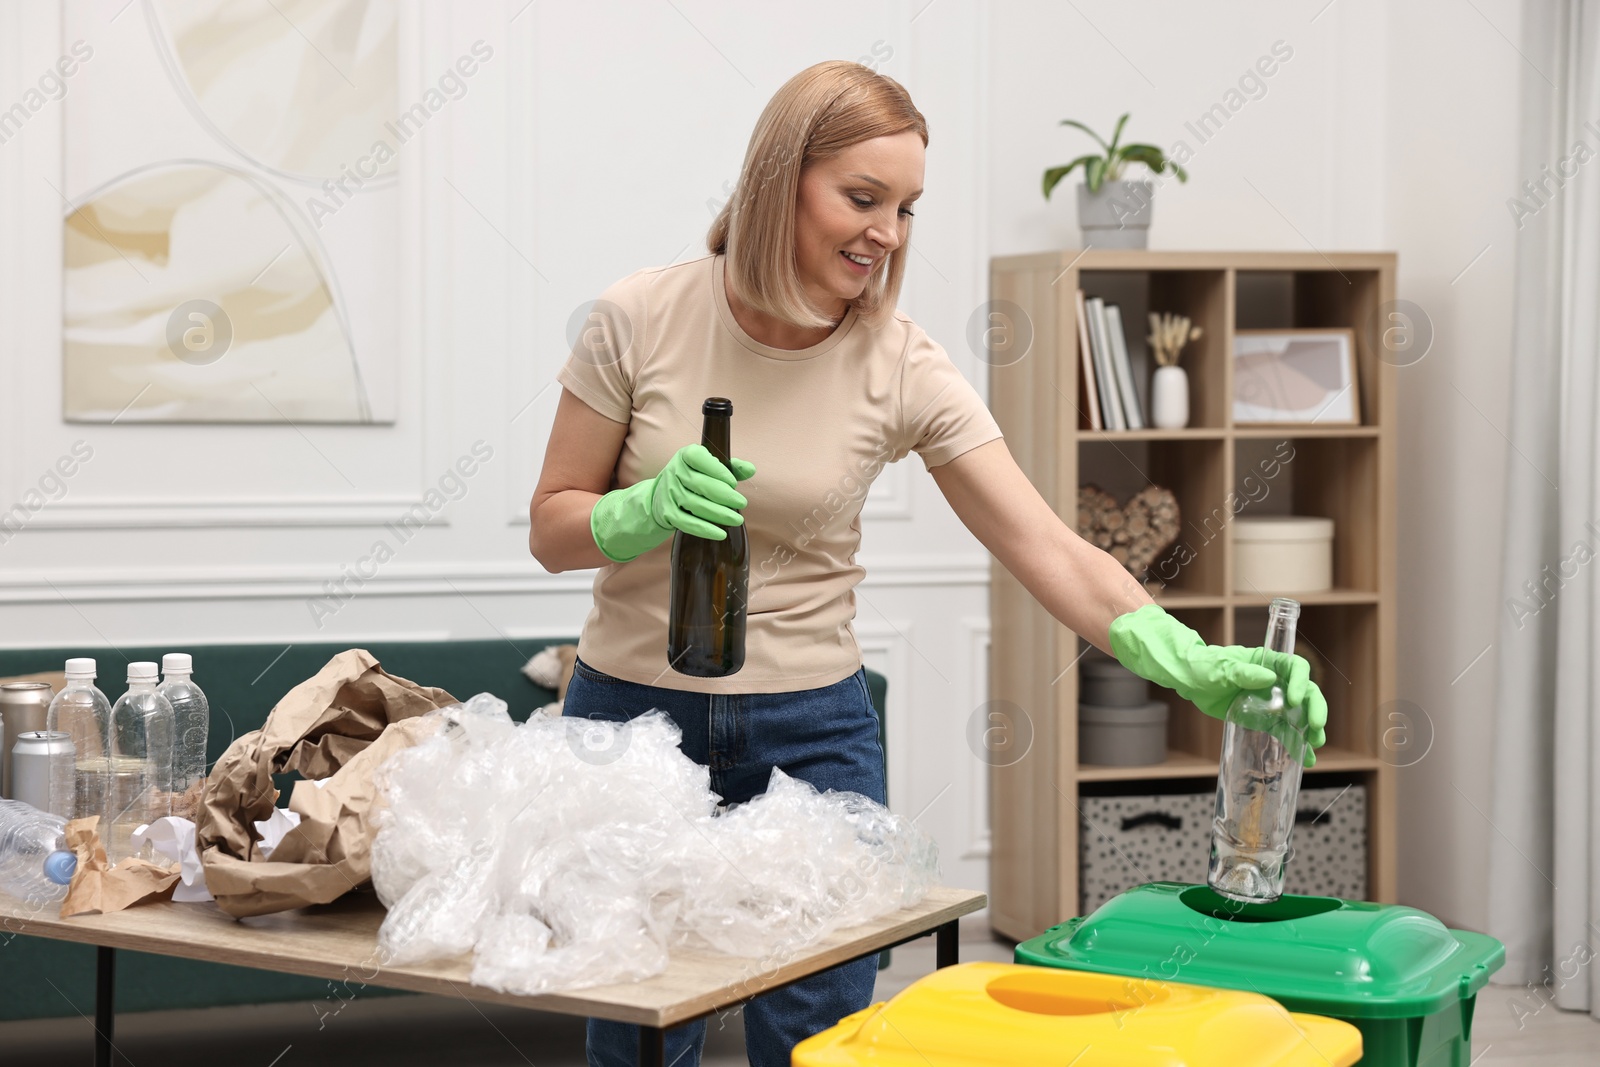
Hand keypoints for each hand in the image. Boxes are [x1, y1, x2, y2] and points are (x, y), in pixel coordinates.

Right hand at [589, 444, 755, 562]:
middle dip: (724, 495)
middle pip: (700, 484)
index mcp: (686, 455)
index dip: (718, 471)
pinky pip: (686, 523)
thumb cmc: (694, 478)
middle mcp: (675, 471)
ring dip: (718, 513)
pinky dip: (704, 529)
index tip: (734, 482)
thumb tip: (751, 469)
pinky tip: (720, 533)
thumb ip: (732, 468)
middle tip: (742, 503)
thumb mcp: (710, 467)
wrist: (662, 495)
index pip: (700, 459)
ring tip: (736, 519)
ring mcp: (669, 493)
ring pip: (695, 504)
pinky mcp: (667, 513)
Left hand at [1107, 603, 1327, 766]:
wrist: (1190, 681)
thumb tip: (1268, 678)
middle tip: (1317, 727)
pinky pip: (1284, 732)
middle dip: (1315, 709)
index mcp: (1268, 662)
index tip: (1295, 699)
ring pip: (1300, 714)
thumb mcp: (1221, 668)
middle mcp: (1276, 681)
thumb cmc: (1205, 666)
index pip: (1295, 668)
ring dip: (1311, 730)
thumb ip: (1242, 673)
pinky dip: (1296, 745)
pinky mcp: (1264, 719)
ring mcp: (1272, 701)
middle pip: (1305, 693)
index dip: (1301, 682)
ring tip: (1315, 745)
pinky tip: (1305, 759)